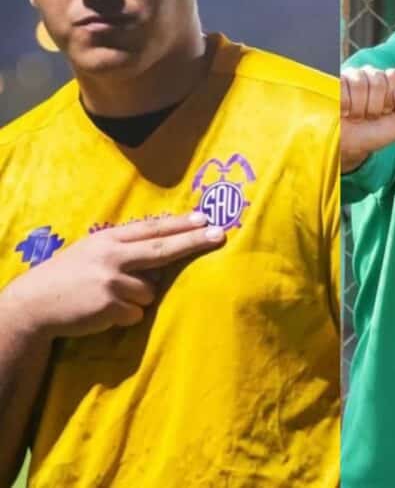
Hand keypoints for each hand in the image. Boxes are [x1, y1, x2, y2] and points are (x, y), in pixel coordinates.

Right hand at [1, 212, 224, 339]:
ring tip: (110, 298)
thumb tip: (162, 245)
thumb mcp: (91, 251)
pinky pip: (136, 313)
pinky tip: (103, 312)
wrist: (34, 304)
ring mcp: (110, 281)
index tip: (205, 218)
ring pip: (150, 290)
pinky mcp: (109, 305)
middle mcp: (111, 256)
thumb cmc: (68, 276)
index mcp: (108, 240)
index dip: (179, 224)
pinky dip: (125, 316)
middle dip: (193, 242)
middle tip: (220, 235)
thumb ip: (123, 248)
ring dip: (138, 298)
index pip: (151, 228)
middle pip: (162, 249)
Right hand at [341, 66, 394, 172]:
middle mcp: (369, 75)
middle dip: (375, 105)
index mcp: (387, 82)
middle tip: (370, 115)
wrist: (349, 147)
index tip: (386, 111)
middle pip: (378, 80)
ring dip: (359, 108)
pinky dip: (345, 105)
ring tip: (356, 115)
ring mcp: (349, 77)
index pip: (394, 76)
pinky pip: (341, 87)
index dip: (391, 97)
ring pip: (360, 84)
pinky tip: (343, 111)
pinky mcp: (332, 83)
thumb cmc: (374, 133)